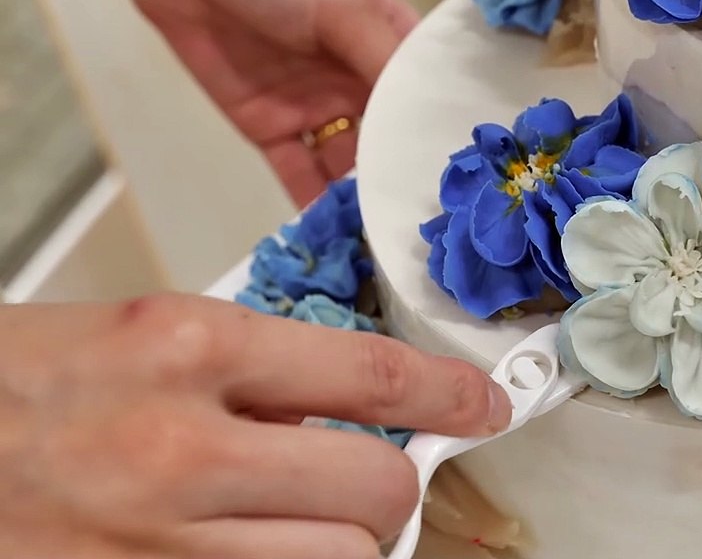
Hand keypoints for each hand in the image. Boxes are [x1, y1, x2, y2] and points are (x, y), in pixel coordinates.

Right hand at [0, 294, 511, 558]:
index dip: (449, 395)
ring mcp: (157, 544)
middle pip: (376, 488)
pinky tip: (248, 546)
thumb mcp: (136, 335)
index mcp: (184, 348)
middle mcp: (179, 449)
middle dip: (388, 485)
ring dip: (338, 542)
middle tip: (365, 476)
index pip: (371, 377)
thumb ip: (250, 368)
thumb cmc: (14, 385)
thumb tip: (347, 408)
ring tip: (294, 519)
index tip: (483, 406)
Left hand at [14, 0, 418, 206]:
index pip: (429, 92)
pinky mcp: (273, 130)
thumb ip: (385, 63)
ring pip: (350, 164)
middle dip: (407, 176)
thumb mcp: (343, 6)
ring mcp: (318, 107)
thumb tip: (427, 120)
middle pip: (392, 137)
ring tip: (390, 239)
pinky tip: (338, 239)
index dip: (447, 131)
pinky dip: (316, 207)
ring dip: (365, 199)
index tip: (474, 176)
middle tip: (432, 224)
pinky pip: (300, 175)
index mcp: (389, 40)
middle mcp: (360, 79)